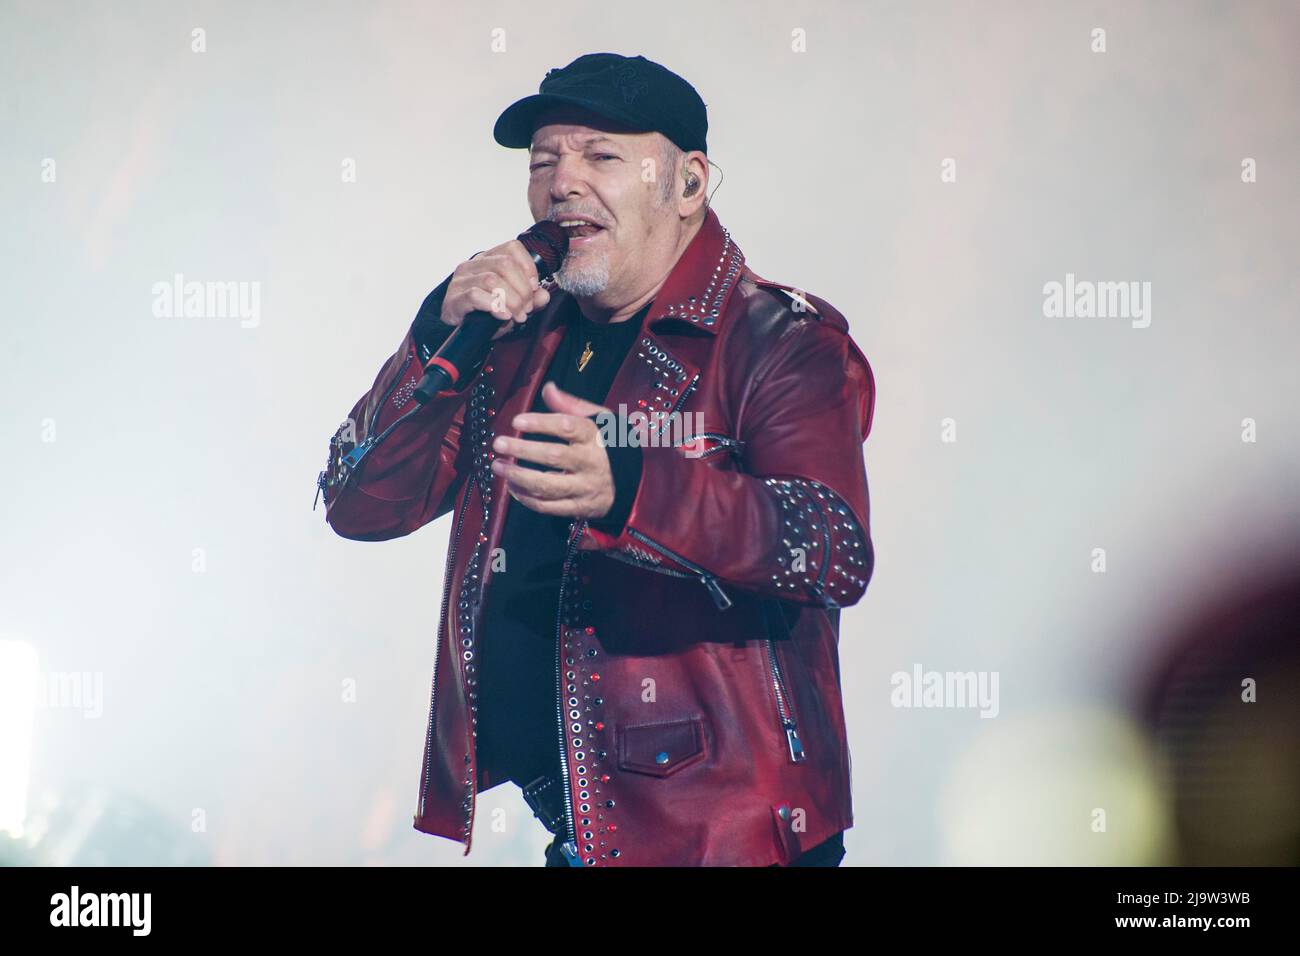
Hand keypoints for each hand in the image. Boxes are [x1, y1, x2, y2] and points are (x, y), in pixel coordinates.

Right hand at [441, 239, 551, 340]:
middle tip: (526, 308)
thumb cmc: (485, 314)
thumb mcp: (513, 305)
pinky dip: (495, 306)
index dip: (528, 266)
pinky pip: (475, 295)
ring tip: (517, 316)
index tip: (534, 288)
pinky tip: (503, 316)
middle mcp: (473, 265)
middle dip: (522, 289)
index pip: (512, 248)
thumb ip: (531, 299)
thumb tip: (544, 296)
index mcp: (488, 259)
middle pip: (505, 264)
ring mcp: (461, 280)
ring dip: (511, 300)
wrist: (460, 331)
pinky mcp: (454, 298)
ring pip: (492, 280)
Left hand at [491, 382, 614, 517]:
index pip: (567, 427)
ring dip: (517, 476)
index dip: (540, 423)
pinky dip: (526, 498)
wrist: (635, 483)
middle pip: (553, 456)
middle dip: (522, 450)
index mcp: (595, 437)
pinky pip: (548, 507)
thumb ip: (572, 405)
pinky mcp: (579, 508)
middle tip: (498, 443)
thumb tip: (548, 388)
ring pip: (547, 485)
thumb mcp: (600, 420)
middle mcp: (591, 463)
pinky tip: (511, 486)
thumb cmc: (610, 446)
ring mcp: (585, 488)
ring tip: (497, 466)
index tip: (517, 421)